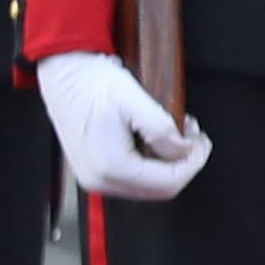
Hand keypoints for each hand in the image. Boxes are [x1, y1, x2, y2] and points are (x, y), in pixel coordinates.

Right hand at [36, 50, 212, 201]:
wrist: (63, 74)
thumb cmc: (92, 83)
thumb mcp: (135, 100)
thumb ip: (163, 131)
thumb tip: (182, 151)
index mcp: (111, 166)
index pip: (169, 183)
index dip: (194, 163)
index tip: (201, 142)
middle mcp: (99, 179)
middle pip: (159, 190)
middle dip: (183, 164)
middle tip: (191, 136)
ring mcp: (93, 178)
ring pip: (147, 186)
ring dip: (168, 164)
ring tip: (175, 135)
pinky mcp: (92, 171)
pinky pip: (132, 179)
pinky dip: (150, 163)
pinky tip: (153, 140)